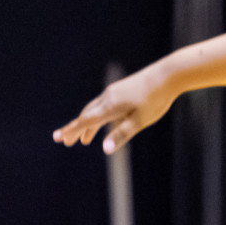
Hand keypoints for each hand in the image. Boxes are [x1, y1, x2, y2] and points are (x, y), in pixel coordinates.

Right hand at [53, 63, 179, 153]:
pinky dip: (98, 115)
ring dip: (89, 124)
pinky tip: (103, 119)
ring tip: (85, 139)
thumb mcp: (140, 120)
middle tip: (67, 142)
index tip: (57, 138)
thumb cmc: (156, 99)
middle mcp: (108, 97)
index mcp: (110, 107)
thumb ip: (121, 134)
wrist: (169, 74)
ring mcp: (115, 91)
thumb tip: (105, 150)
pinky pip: (104, 104)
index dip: (70, 130)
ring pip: (96, 109)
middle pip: (87, 115)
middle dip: (76, 129)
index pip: (85, 121)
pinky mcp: (123, 88)